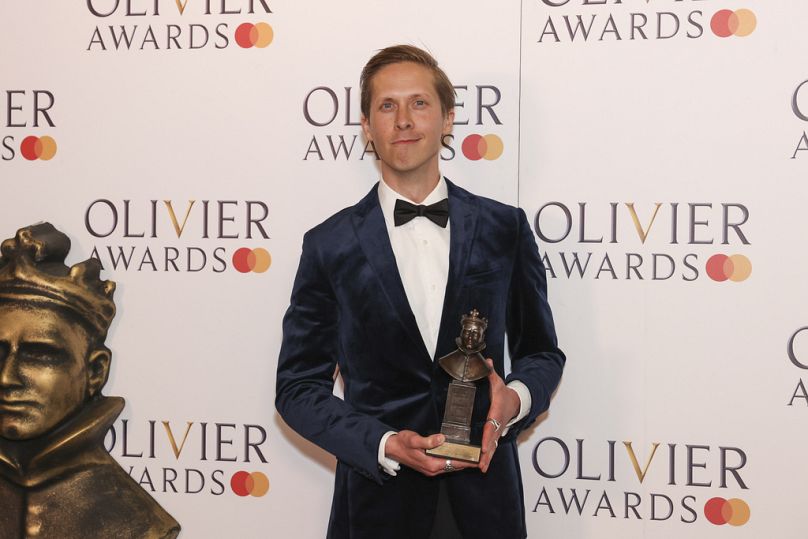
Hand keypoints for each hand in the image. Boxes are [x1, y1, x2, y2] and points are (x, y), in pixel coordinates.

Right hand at [385, 430, 475, 476]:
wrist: (391, 448)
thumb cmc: (402, 443)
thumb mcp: (414, 440)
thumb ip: (428, 440)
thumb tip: (442, 439)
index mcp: (431, 464)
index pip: (454, 463)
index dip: (468, 461)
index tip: (479, 458)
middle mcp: (432, 469)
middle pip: (454, 466)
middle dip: (467, 462)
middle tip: (481, 456)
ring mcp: (430, 469)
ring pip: (450, 466)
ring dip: (461, 462)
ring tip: (473, 456)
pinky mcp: (428, 466)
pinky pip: (445, 465)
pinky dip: (453, 461)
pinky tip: (458, 456)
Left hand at [479, 358, 519, 472]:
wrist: (516, 402)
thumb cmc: (504, 392)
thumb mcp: (497, 381)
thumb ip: (489, 372)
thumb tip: (485, 360)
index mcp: (496, 413)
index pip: (491, 425)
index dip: (487, 436)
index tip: (483, 445)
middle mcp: (498, 424)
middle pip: (492, 440)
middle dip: (487, 452)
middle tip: (481, 464)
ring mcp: (498, 431)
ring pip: (492, 446)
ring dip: (488, 458)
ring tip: (482, 468)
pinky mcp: (495, 435)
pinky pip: (491, 446)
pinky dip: (488, 456)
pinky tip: (482, 466)